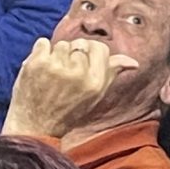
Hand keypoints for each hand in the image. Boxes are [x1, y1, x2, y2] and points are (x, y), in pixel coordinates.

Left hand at [3, 36, 137, 140]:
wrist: (36, 126)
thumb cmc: (68, 111)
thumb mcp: (94, 96)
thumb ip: (111, 74)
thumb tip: (133, 62)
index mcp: (96, 81)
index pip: (100, 47)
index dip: (90, 53)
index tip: (81, 65)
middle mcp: (78, 73)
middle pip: (80, 44)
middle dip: (72, 54)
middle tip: (64, 75)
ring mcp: (56, 67)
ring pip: (61, 44)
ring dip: (56, 55)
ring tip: (51, 74)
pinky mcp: (36, 64)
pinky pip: (42, 42)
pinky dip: (40, 53)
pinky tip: (40, 69)